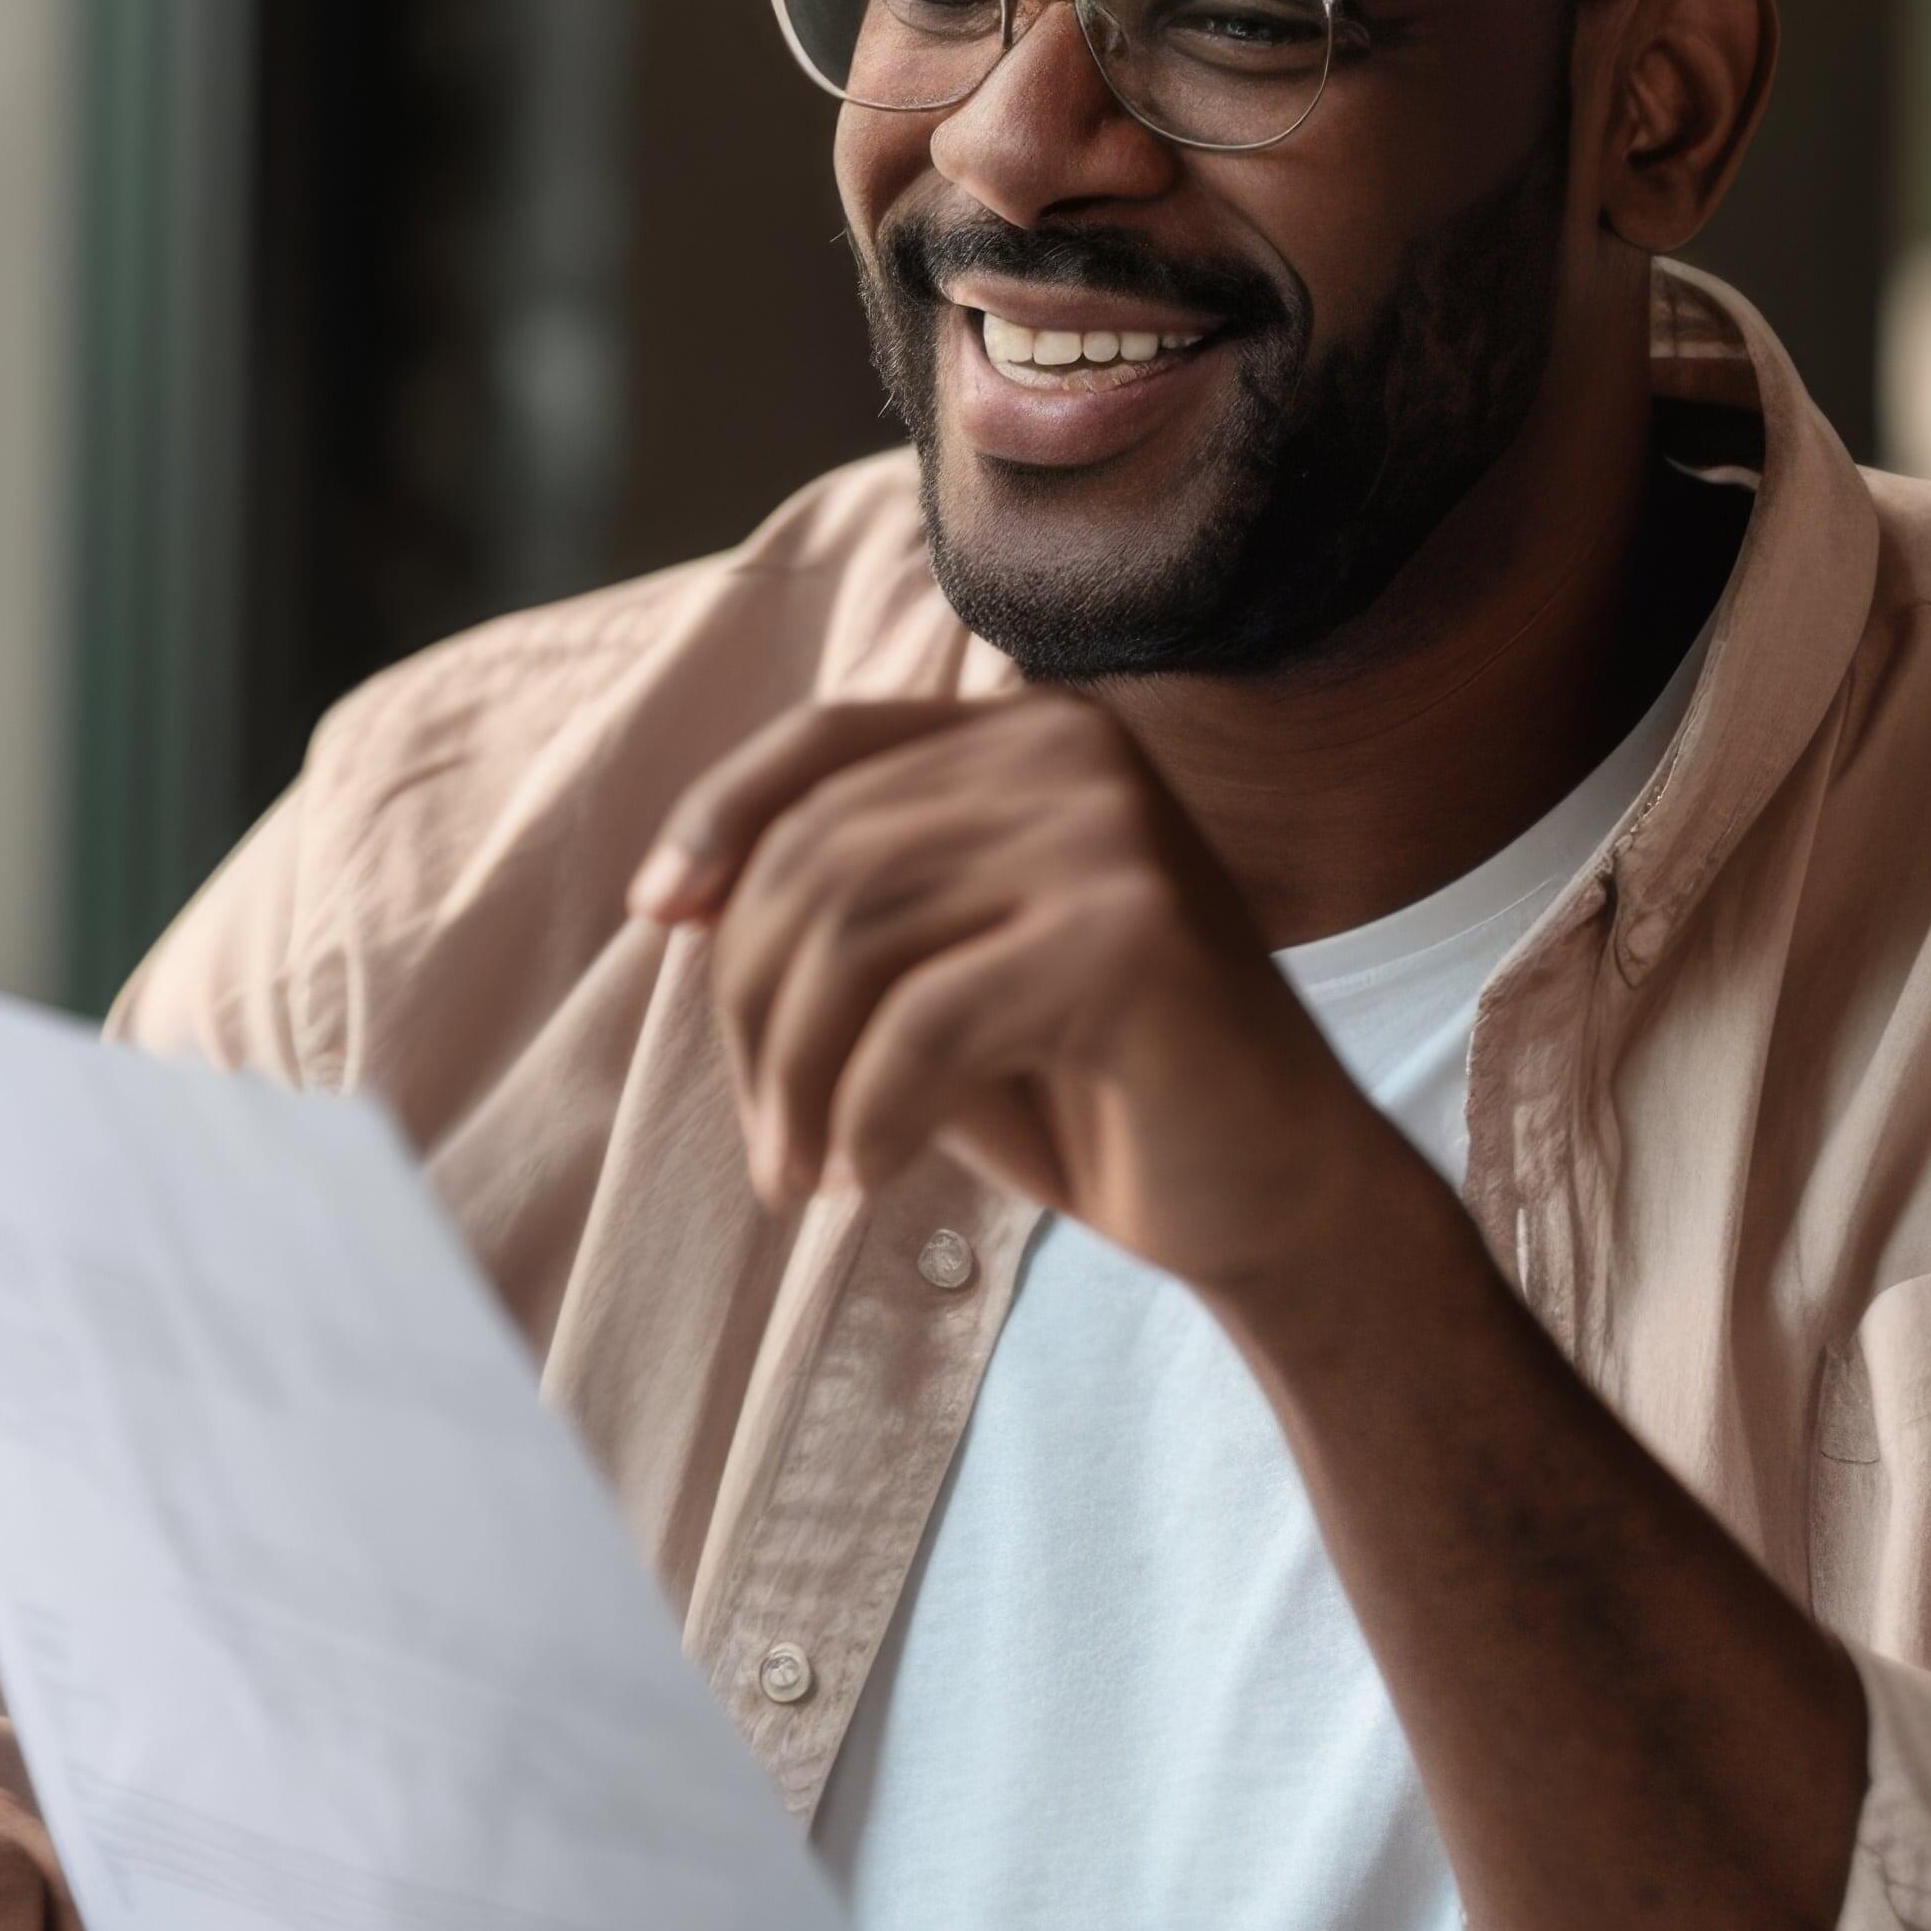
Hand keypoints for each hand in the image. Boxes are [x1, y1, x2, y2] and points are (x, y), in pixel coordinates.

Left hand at [625, 694, 1396, 1296]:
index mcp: (1032, 735)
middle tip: (767, 1145)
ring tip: (801, 1174)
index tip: (657, 914)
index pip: (827, 739)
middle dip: (754, 1011)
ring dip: (797, 1080)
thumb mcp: (936, 981)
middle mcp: (1076, 751)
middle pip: (820, 854)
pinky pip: (924, 1026)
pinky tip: (868, 1184)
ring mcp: (1113, 831)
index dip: (720, 814)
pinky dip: (868, 1118)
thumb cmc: (1091, 1093)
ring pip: (855, 940)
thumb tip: (674, 897)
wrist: (1272, 1195)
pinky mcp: (1132, 933)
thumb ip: (838, 919)